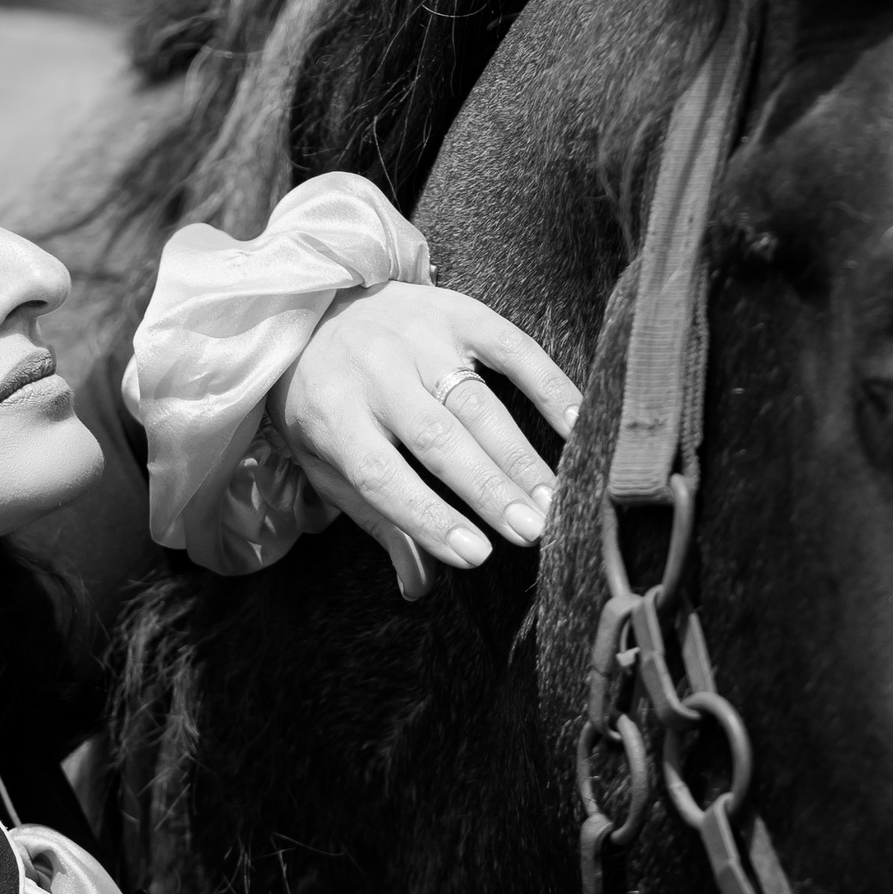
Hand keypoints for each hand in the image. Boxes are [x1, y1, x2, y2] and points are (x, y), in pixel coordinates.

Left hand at [271, 279, 582, 597]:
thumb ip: (378, 521)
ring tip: (554, 500)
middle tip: (533, 531)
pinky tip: (576, 424)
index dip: (428, 517)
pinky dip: (548, 385)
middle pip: (437, 439)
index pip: (382, 476)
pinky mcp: (458, 312)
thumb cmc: (328, 401)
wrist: (316, 306)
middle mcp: (375, 373)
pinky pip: (511, 348)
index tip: (475, 555)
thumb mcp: (329, 462)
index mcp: (334, 416)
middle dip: (488, 490)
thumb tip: (418, 587)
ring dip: (519, 455)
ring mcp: (419, 338)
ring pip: (476, 402)